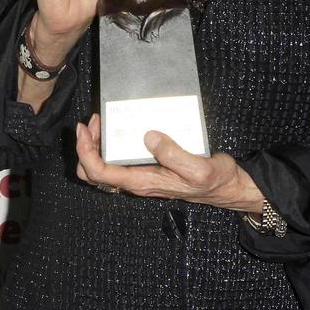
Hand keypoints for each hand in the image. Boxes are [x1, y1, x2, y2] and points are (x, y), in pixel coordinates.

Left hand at [75, 114, 264, 213]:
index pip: (100, 173)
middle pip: (94, 171)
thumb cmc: (213, 180)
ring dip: (97, 144)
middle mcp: (137, 181)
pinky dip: (111, 144)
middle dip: (87, 146)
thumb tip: (149, 137)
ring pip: (104, 166)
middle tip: (94, 121)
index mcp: (143, 182)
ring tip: (104, 120)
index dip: (85, 152)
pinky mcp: (147, 170)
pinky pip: (119, 161)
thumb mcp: (197, 167)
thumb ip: (173, 153)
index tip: (84, 129)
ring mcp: (141, 176)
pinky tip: (121, 127)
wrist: (226, 188)